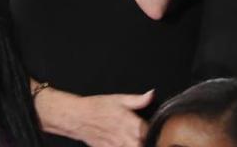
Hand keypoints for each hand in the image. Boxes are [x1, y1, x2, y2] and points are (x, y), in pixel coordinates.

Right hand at [37, 89, 153, 146]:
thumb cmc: (97, 107)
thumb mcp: (119, 99)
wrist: (78, 118)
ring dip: (137, 144)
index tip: (158, 128)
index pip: (150, 133)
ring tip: (139, 140)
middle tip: (152, 138)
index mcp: (131, 124)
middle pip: (143, 144)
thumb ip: (138, 100)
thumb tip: (151, 95)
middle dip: (148, 142)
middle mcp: (125, 138)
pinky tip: (126, 142)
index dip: (155, 131)